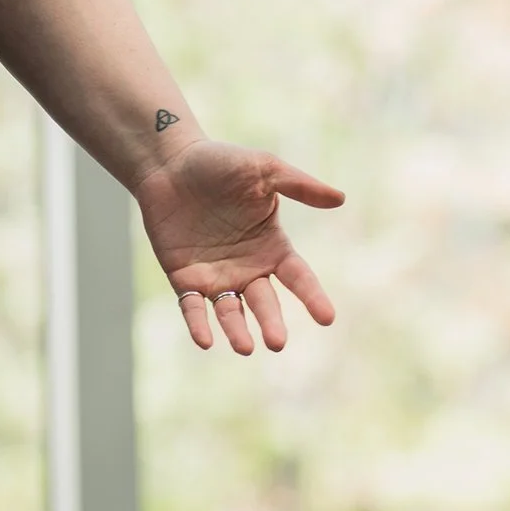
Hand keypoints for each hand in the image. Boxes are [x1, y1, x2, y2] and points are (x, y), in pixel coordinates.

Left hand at [134, 136, 341, 354]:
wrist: (169, 163)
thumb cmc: (219, 163)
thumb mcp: (263, 169)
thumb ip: (298, 185)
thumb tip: (340, 199)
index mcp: (272, 246)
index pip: (298, 277)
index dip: (312, 297)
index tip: (327, 318)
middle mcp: (247, 268)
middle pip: (264, 302)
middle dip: (271, 322)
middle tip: (277, 341)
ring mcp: (215, 277)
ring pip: (230, 312)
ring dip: (237, 331)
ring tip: (244, 347)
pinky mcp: (184, 279)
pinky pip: (192, 307)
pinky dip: (198, 324)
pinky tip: (205, 341)